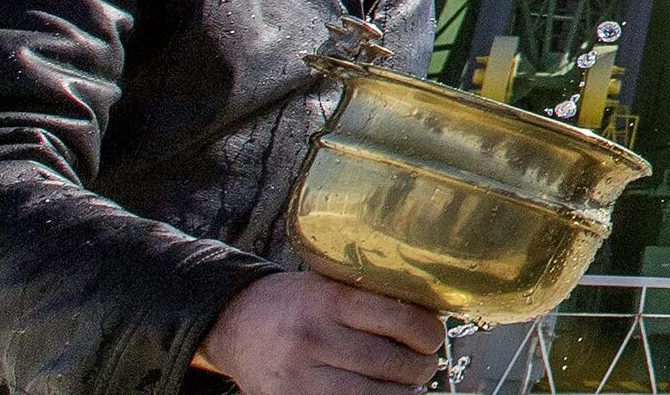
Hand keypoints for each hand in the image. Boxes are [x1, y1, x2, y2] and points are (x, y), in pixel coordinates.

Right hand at [195, 271, 445, 394]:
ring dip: (399, 394)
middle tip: (427, 365)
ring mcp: (299, 377)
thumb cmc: (292, 302)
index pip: (394, 318)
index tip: (434, 337)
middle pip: (385, 362)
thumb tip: (427, 316)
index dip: (425, 332)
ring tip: (409, 387)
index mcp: (327, 301)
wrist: (235, 323)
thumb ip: (368, 298)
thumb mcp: (327, 284)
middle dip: (418, 368)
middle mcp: (313, 339)